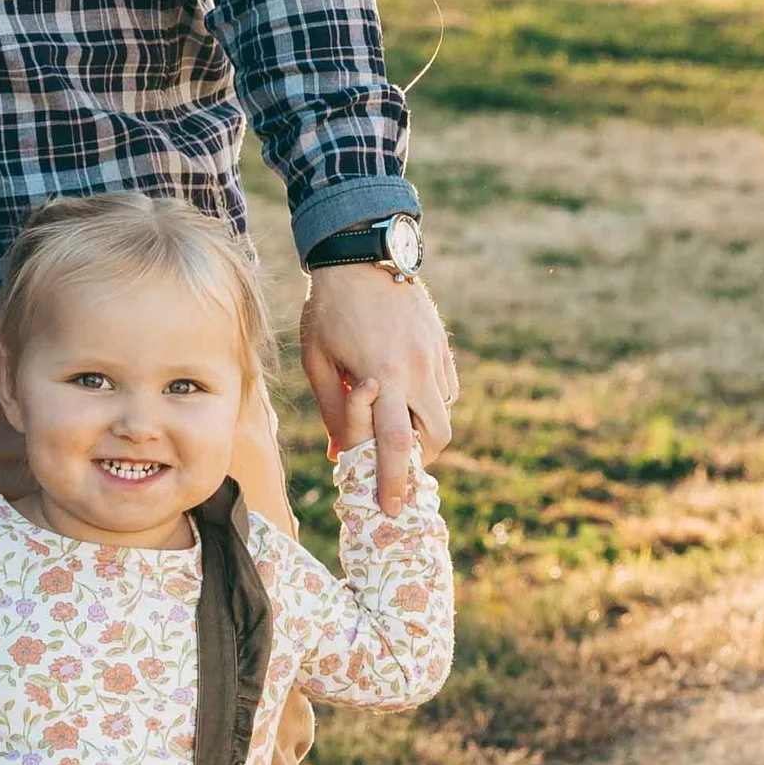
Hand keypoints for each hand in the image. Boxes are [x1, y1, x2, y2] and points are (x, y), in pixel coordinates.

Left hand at [299, 267, 457, 515]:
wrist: (361, 255)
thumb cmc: (328, 309)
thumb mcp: (317, 360)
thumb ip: (332, 409)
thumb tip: (340, 454)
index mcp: (382, 378)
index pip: (395, 446)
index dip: (395, 482)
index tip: (392, 509)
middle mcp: (416, 371)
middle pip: (434, 437)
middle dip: (420, 461)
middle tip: (398, 467)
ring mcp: (434, 356)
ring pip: (443, 412)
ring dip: (424, 428)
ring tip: (394, 421)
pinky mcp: (441, 344)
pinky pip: (445, 386)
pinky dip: (429, 400)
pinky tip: (404, 390)